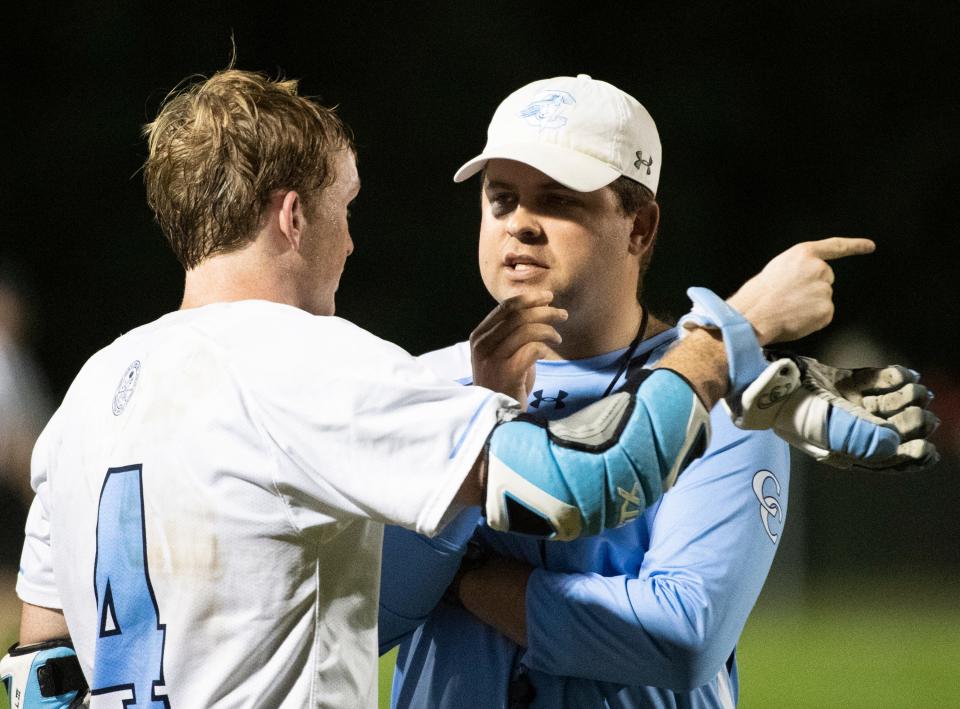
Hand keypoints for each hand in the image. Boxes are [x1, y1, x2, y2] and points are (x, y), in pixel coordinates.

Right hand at [470, 291, 566, 408]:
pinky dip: (544, 346)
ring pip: (526, 329)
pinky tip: (550, 351)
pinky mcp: (507, 372)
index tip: (548, 297)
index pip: (505, 307)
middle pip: (518, 315)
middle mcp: (482, 345)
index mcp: (479, 336)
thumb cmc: (504, 383)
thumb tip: (537, 308)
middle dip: (544, 311)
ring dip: (549, 330)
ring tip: (558, 338)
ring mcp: (492, 359)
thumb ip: (512, 332)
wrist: (497, 416)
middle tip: (562, 314)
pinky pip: (532, 348)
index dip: (530, 299)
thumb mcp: (502, 353)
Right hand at [727, 237, 874, 344]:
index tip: (870, 246)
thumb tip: (804, 283)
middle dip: (812, 288)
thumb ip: (797, 270)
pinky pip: (823, 316)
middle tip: (789, 298)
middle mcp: (819, 269)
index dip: (855, 246)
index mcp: (803, 254)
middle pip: (825, 279)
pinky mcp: (826, 310)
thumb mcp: (777, 269)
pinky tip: (795, 319)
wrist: (753, 316)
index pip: (835, 247)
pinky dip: (812, 320)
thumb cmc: (757, 295)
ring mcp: (824, 290)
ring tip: (788, 309)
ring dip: (810, 306)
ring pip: (823, 299)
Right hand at [735, 355, 939, 471]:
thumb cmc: (790, 407)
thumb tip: (896, 445)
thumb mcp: (826, 426)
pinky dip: (889, 378)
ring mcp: (840, 404)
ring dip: (903, 398)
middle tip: (924, 414)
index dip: (907, 458)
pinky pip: (869, 382)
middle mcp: (842, 429)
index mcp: (840, 449)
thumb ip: (862, 436)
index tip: (927, 449)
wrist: (760, 378)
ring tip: (917, 389)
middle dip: (909, 424)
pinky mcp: (836, 381)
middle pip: (887, 430)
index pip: (880, 459)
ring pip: (882, 405)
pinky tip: (906, 374)